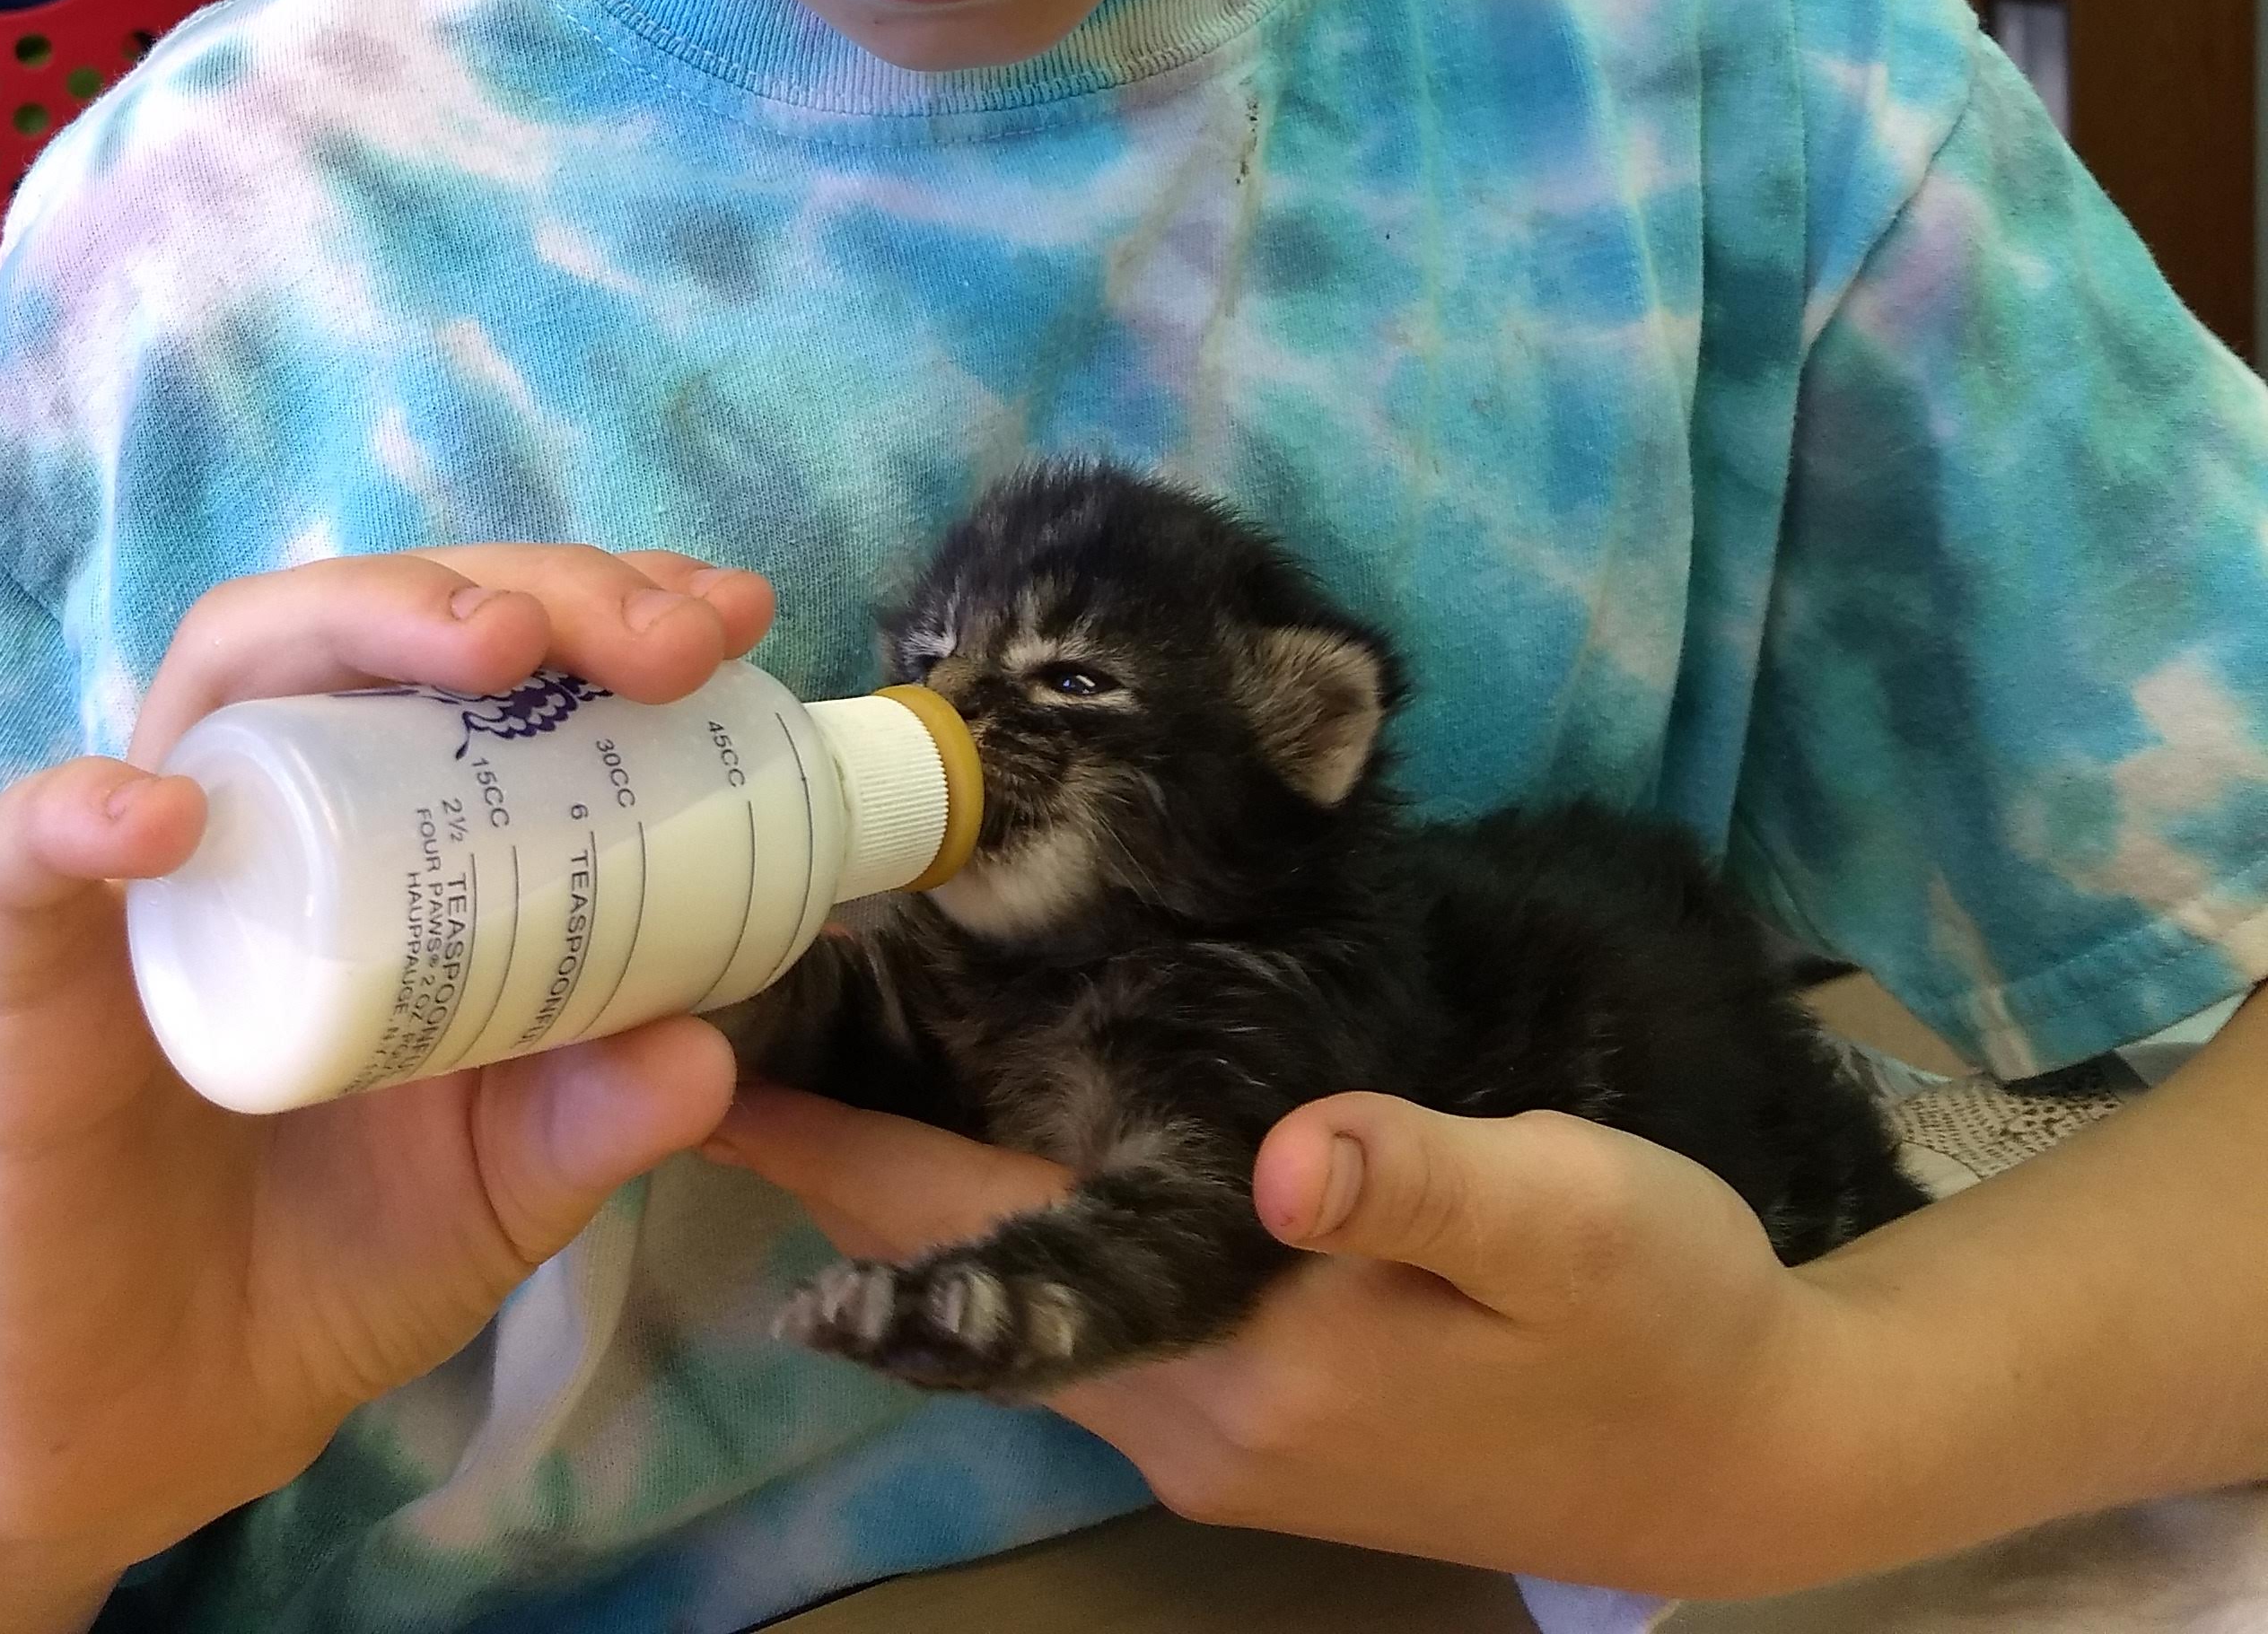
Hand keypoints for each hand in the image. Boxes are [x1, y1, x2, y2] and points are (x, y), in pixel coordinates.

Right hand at [0, 544, 774, 1605]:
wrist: (163, 1431)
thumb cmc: (340, 1256)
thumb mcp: (508, 1187)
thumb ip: (597, 1122)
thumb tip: (707, 1053)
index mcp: (387, 817)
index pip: (483, 647)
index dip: (603, 598)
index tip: (730, 618)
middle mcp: (270, 802)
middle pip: (378, 619)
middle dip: (529, 588)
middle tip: (659, 637)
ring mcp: (146, 877)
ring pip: (228, 668)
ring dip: (364, 620)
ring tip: (494, 646)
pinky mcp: (24, 981)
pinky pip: (22, 852)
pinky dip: (84, 810)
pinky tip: (170, 815)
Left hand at [709, 1079, 1877, 1600]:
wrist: (1750, 1452)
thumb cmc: (1666, 1312)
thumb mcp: (1568, 1218)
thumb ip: (1419, 1180)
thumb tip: (1282, 1152)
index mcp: (1238, 1363)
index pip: (979, 1249)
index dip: (837, 1157)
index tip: (704, 1060)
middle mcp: (1187, 1412)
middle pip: (956, 1270)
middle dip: (831, 1152)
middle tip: (713, 1001)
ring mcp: (1213, 1418)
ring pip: (1004, 1284)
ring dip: (902, 1179)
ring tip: (805, 1039)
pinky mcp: (1254, 1399)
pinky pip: (1073, 1292)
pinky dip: (993, 1208)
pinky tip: (975, 1119)